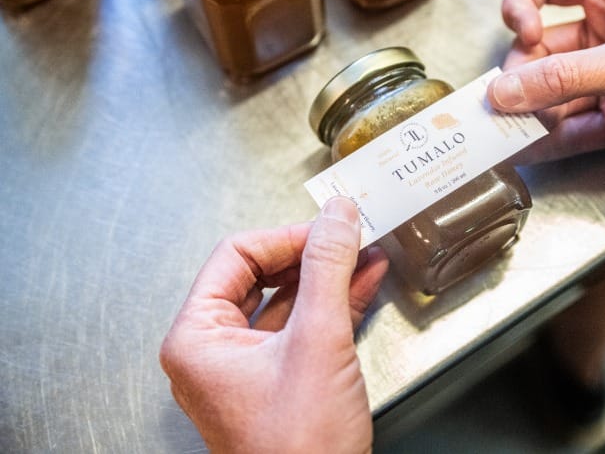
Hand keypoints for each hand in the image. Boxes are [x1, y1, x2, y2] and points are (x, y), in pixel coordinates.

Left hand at [159, 197, 388, 453]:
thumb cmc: (298, 450)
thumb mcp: (317, 341)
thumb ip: (327, 269)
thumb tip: (336, 218)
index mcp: (197, 339)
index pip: (237, 255)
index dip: (287, 236)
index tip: (327, 228)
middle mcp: (213, 352)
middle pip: (260, 276)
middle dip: (310, 255)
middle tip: (345, 236)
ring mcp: (245, 369)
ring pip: (286, 302)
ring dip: (327, 277)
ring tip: (362, 252)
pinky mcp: (277, 382)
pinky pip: (301, 329)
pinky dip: (331, 305)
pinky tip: (361, 284)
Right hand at [488, 0, 604, 186]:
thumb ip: (564, 78)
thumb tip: (508, 89)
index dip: (522, 3)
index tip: (521, 30)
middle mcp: (602, 37)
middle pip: (539, 49)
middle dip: (521, 74)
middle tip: (507, 98)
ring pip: (550, 94)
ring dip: (531, 112)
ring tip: (513, 129)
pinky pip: (568, 129)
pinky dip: (549, 140)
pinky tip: (532, 148)